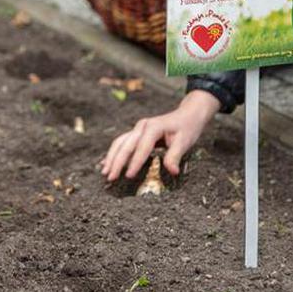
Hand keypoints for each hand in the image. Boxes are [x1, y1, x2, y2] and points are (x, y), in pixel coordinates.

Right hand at [100, 90, 220, 181]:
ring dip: (112, 157)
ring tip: (105, 172)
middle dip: (117, 162)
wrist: (188, 114)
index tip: (129, 176)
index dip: (135, 162)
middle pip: (126, 145)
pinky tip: (107, 163)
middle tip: (111, 177)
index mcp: (154, 127)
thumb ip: (175, 156)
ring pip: (120, 142)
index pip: (142, 147)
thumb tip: (172, 171)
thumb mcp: (185, 141)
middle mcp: (143, 126)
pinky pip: (122, 142)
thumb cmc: (187, 127)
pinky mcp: (137, 133)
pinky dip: (114, 153)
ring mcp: (138, 129)